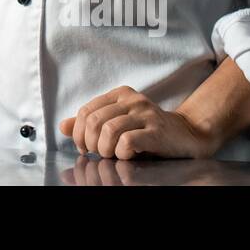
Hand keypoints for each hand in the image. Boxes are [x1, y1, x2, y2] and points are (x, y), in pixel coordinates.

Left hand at [57, 86, 217, 159]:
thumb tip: (63, 126)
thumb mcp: (118, 123)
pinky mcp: (156, 130)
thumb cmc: (148, 131)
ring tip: (112, 155)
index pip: (86, 111)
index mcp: (120, 94)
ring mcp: (145, 113)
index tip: (84, 147)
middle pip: (95, 121)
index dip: (79, 132)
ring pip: (108, 130)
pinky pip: (127, 141)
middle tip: (98, 153)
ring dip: (105, 149)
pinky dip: (121, 152)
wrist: (186, 135)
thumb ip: (91, 124)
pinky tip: (127, 155)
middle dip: (90, 142)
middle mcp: (132, 100)